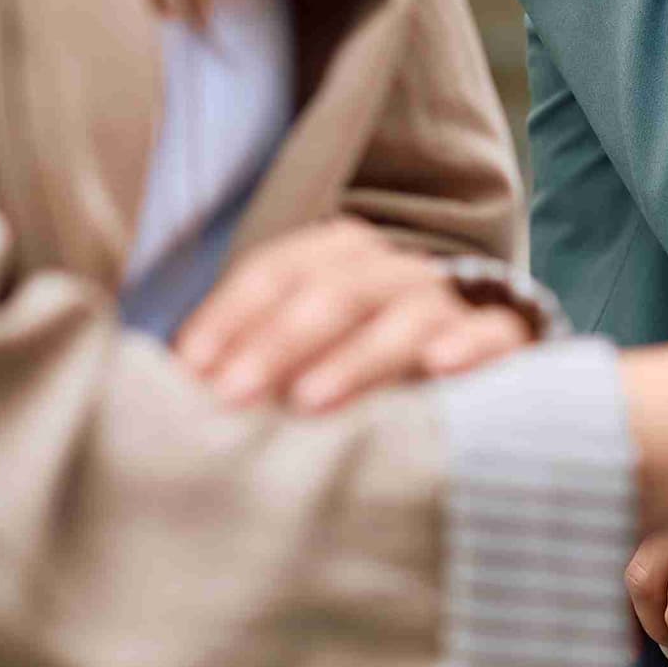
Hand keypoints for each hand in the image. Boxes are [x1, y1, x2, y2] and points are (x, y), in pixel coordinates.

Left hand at [172, 218, 535, 411]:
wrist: (457, 385)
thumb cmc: (347, 383)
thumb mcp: (290, 369)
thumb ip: (241, 367)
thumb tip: (162, 383)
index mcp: (340, 264)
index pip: (283, 268)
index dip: (233, 312)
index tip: (188, 369)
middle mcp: (396, 274)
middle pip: (341, 284)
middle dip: (280, 339)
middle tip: (230, 396)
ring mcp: (452, 306)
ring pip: (410, 309)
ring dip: (357, 353)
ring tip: (311, 402)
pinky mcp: (505, 342)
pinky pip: (495, 332)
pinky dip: (469, 342)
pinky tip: (439, 366)